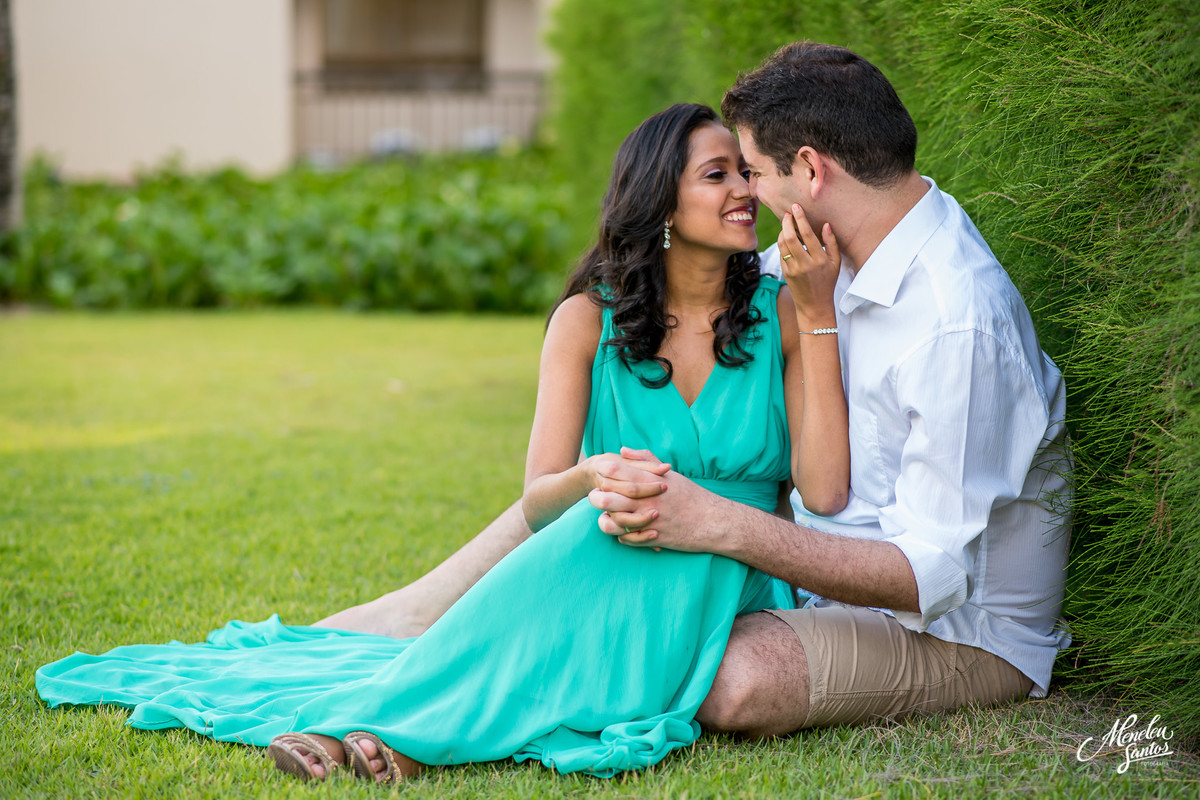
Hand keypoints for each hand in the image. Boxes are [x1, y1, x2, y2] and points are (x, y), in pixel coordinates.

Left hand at [589, 448, 720, 552]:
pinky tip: (623, 531)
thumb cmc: (692, 497)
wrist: (714, 523)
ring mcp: (649, 521)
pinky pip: (627, 539)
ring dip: (607, 520)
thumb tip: (623, 450)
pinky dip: (622, 536)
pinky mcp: (653, 538)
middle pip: (609, 498)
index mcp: (652, 482)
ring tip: (606, 515)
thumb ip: (646, 460)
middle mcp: (648, 501)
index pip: (620, 473)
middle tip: (594, 496)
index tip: (599, 471)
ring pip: (614, 522)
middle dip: (597, 497)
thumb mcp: (672, 475)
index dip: (606, 472)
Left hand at [777, 204, 840, 328]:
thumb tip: (826, 225)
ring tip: (786, 223)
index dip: (800, 219)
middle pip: (790, 238)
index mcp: (819, 260)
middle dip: (787, 222)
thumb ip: (831, 243)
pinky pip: (781, 253)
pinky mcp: (785, 273)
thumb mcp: (835, 263)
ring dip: (782, 231)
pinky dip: (781, 242)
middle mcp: (805, 264)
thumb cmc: (827, 282)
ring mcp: (793, 269)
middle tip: (787, 213)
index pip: (808, 235)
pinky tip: (785, 236)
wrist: (814, 305)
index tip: (796, 207)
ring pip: (782, 245)